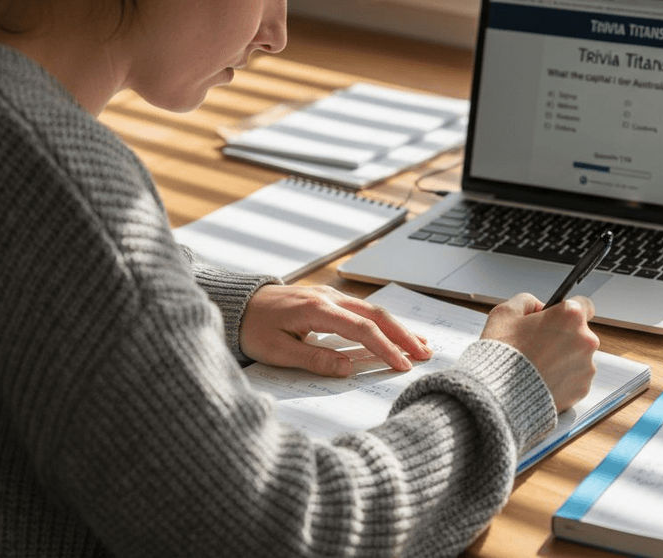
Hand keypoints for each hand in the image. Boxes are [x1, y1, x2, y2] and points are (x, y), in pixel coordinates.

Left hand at [240, 285, 432, 376]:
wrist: (237, 304)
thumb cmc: (253, 329)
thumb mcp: (277, 350)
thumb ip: (314, 359)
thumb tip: (348, 368)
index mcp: (317, 310)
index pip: (362, 329)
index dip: (385, 348)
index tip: (402, 365)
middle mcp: (328, 298)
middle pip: (376, 315)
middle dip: (403, 335)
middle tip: (425, 354)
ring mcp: (329, 296)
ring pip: (372, 310)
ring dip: (397, 327)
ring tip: (419, 344)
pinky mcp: (328, 299)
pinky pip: (362, 309)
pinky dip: (383, 322)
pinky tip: (394, 331)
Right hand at [480, 294, 599, 411]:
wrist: (499, 393)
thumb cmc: (502, 352)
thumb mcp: (505, 312)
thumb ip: (527, 301)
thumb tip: (540, 307)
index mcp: (570, 316)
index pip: (585, 305)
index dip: (568, 313)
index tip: (559, 320)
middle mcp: (585, 339)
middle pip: (580, 334)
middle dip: (563, 338)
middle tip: (538, 347)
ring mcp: (586, 365)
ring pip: (578, 357)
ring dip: (563, 360)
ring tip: (538, 367)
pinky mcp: (583, 388)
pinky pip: (575, 379)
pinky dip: (563, 379)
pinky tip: (543, 380)